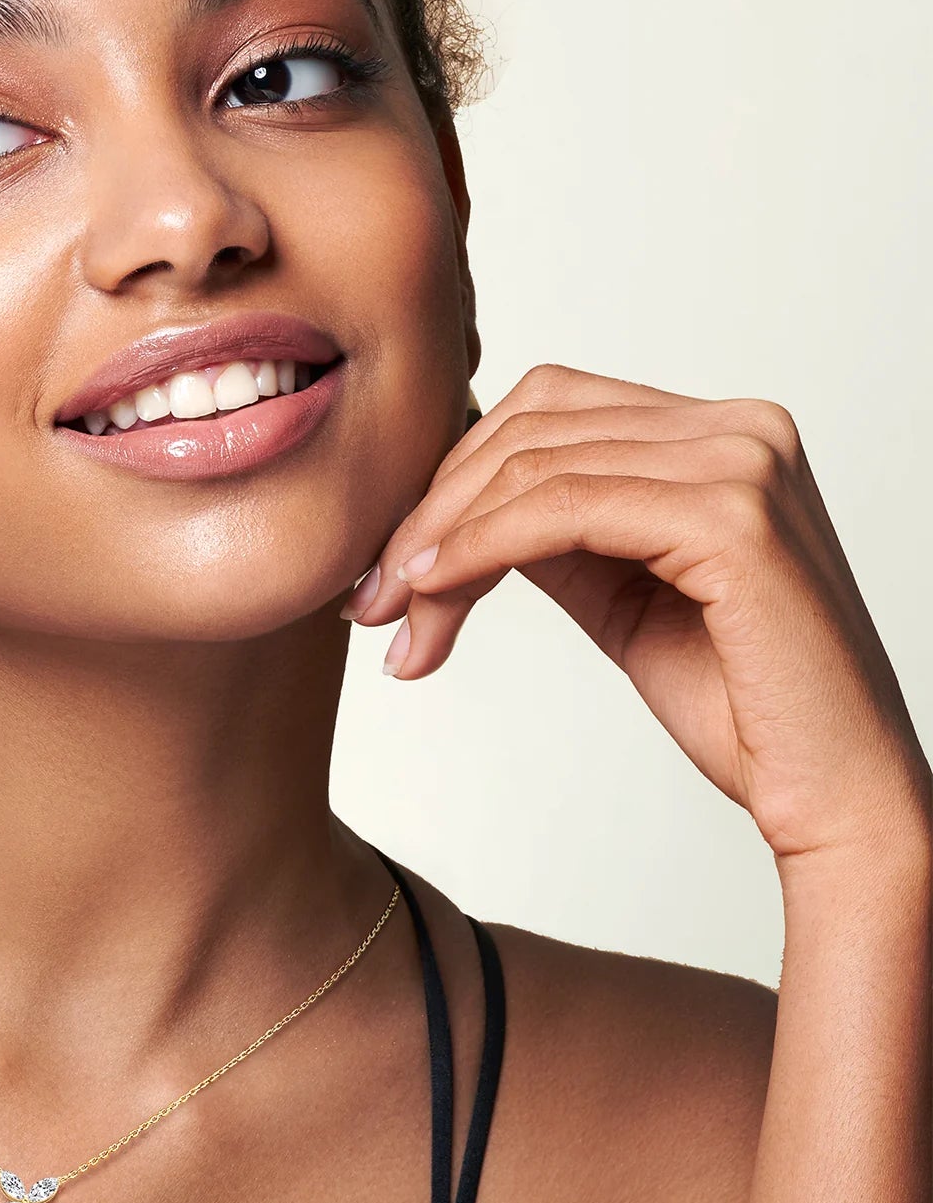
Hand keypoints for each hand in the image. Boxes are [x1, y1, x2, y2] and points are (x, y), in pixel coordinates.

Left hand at [340, 364, 932, 861]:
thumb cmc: (738, 705)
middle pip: (531, 424)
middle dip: (432, 508)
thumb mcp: (621, 596)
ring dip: (439, 540)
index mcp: (721, 435)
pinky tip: (430, 592)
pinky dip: (478, 548)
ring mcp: (743, 461)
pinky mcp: (732, 517)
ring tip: (390, 616)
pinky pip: (561, 509)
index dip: (454, 477)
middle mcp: (740, 427)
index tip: (391, 564)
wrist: (833, 794)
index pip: (549, 409)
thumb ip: (558, 534)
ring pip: (534, 465)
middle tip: (370, 598)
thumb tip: (456, 507)